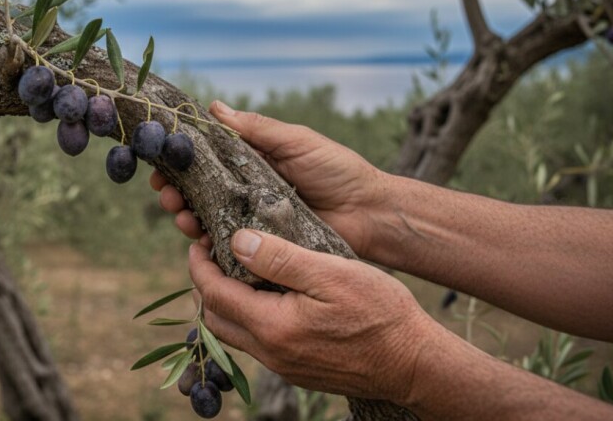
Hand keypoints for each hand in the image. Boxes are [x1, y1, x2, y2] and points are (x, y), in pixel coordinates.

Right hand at [151, 101, 385, 256]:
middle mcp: (247, 189)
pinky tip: (200, 244)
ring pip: (208, 218)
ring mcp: (252, 218)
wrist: (369, 213)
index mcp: (253, 160)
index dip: (181, 161)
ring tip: (181, 217)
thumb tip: (214, 107)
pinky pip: (228, 246)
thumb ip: (257, 128)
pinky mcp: (261, 245)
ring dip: (187, 217)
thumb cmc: (337, 170)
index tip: (161, 162)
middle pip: (199, 190)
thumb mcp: (296, 141)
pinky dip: (209, 245)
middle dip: (176, 192)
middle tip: (166, 195)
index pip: (207, 158)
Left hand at [188, 228, 432, 402]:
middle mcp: (271, 353)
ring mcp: (283, 366)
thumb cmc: (379, 313)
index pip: (214, 294)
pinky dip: (246, 319)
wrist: (414, 364)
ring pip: (233, 335)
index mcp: (273, 327)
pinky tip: (265, 298)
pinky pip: (256, 345)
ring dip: (224, 304)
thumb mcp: (330, 273)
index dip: (199, 265)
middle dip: (204, 285)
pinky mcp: (297, 371)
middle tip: (210, 254)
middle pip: (214, 319)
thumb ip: (279, 258)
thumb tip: (236, 242)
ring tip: (234, 272)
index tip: (198, 241)